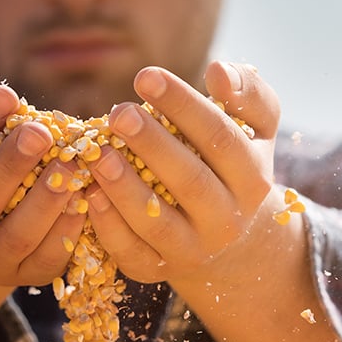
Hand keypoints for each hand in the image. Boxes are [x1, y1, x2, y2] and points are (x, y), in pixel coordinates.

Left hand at [85, 61, 280, 282]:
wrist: (227, 238)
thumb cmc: (230, 163)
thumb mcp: (254, 128)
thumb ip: (246, 93)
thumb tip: (217, 71)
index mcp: (253, 179)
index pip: (219, 138)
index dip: (182, 105)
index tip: (145, 76)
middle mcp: (227, 220)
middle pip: (189, 181)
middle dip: (151, 144)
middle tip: (118, 113)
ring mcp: (192, 251)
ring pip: (156, 222)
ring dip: (123, 186)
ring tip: (97, 153)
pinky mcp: (156, 270)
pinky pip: (129, 252)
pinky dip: (107, 225)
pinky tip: (87, 193)